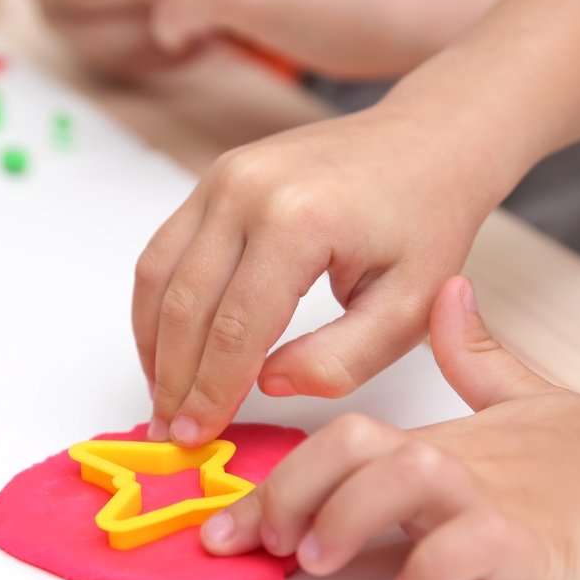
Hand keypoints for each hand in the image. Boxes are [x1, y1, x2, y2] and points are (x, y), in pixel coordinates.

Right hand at [133, 105, 507, 446]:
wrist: (424, 141)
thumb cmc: (425, 222)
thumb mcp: (412, 306)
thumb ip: (343, 358)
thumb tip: (268, 384)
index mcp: (299, 220)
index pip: (236, 328)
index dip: (211, 392)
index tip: (197, 438)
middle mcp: (246, 190)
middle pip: (186, 305)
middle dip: (174, 379)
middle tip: (171, 431)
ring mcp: (222, 178)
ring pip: (160, 276)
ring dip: (153, 344)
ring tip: (162, 396)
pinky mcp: (213, 179)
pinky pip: (164, 249)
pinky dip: (156, 304)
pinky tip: (166, 345)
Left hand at [202, 277, 579, 579]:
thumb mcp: (516, 404)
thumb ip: (472, 357)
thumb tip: (450, 295)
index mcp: (432, 435)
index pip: (335, 441)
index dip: (275, 479)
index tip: (225, 525)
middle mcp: (448, 458)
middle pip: (351, 449)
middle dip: (289, 492)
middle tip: (259, 540)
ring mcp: (489, 496)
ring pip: (401, 483)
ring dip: (346, 517)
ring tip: (316, 558)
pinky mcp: (532, 541)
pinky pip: (470, 548)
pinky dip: (433, 567)